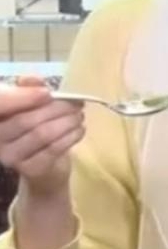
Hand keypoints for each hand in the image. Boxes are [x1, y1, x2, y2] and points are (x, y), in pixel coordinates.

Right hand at [0, 77, 84, 196]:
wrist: (44, 167)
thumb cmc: (36, 129)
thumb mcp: (32, 105)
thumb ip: (29, 89)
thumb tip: (32, 79)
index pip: (1, 104)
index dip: (23, 97)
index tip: (47, 93)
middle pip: (26, 120)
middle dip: (55, 109)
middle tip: (75, 104)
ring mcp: (11, 156)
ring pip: (42, 134)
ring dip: (66, 122)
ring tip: (79, 116)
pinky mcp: (30, 169)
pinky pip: (54, 149)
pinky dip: (71, 136)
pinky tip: (80, 130)